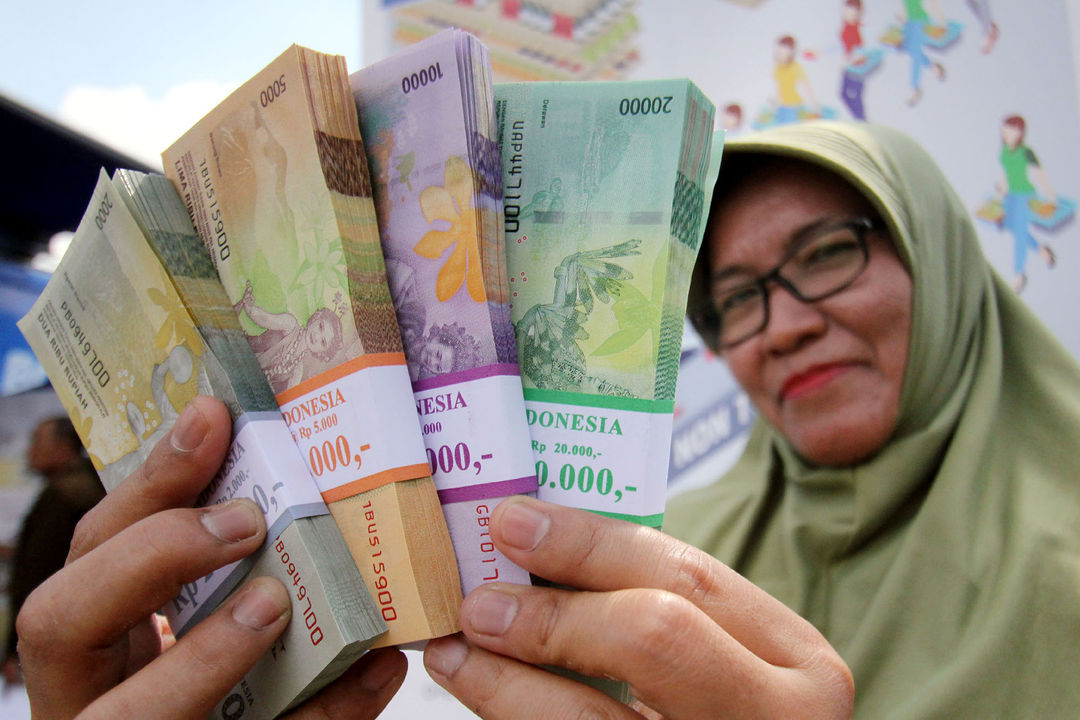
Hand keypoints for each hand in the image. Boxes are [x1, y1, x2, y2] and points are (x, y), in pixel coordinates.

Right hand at [16, 396, 404, 719]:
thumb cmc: (226, 667)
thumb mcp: (210, 604)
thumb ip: (231, 554)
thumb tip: (315, 481)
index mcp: (94, 631)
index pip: (90, 548)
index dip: (146, 484)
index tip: (213, 419)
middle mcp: (90, 688)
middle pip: (59, 622)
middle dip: (148, 559)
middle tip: (245, 521)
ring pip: (125, 717)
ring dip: (203, 657)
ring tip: (276, 605)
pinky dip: (320, 713)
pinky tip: (375, 670)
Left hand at [423, 497, 852, 718]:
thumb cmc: (724, 706)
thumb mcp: (724, 655)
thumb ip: (657, 605)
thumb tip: (535, 545)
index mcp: (795, 658)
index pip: (689, 577)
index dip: (590, 545)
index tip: (513, 521)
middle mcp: (778, 717)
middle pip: (652, 636)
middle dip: (551, 612)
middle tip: (478, 600)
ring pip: (592, 717)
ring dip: (506, 680)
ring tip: (455, 651)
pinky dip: (517, 715)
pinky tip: (482, 694)